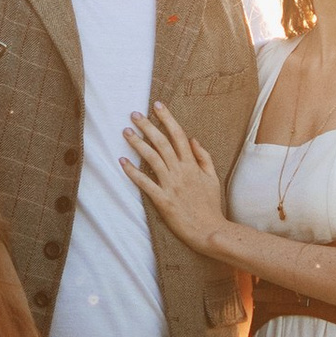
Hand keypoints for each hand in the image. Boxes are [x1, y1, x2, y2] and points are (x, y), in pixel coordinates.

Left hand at [120, 104, 225, 253]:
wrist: (210, 230)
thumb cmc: (211, 205)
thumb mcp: (213, 178)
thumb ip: (203, 157)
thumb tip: (193, 139)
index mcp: (192, 165)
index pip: (178, 135)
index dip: (167, 119)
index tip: (157, 105)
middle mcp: (181, 171)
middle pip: (162, 142)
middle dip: (147, 126)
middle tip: (134, 114)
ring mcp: (171, 185)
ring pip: (152, 158)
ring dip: (138, 143)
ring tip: (126, 132)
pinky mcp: (162, 200)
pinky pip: (145, 183)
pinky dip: (133, 172)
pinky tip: (122, 162)